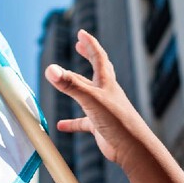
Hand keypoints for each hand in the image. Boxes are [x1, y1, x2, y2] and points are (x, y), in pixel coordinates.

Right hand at [44, 30, 146, 169]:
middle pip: (97, 70)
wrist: (133, 149)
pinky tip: (61, 126)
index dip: (89, 44)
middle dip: (88, 56)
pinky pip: (83, 122)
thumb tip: (50, 69)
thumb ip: (70, 84)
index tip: (81, 33)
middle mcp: (106, 94)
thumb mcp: (90, 100)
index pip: (99, 57)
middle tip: (79, 46)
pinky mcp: (100, 127)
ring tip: (63, 82)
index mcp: (106, 84)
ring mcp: (103, 110)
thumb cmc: (118, 122)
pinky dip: (72, 122)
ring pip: (87, 95)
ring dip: (76, 87)